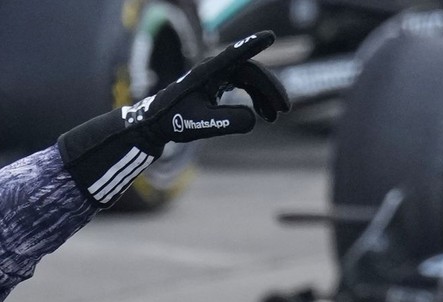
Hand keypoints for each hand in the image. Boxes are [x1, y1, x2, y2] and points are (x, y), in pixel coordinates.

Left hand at [134, 31, 289, 144]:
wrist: (158, 122)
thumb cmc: (175, 121)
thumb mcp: (201, 124)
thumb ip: (227, 122)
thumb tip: (254, 120)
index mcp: (208, 72)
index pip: (233, 55)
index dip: (251, 46)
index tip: (269, 36)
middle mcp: (215, 68)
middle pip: (251, 71)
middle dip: (270, 89)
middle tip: (284, 109)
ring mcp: (219, 74)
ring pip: (251, 78)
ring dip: (265, 96)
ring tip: (274, 116)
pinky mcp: (220, 82)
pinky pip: (245, 85)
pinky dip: (256, 98)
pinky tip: (263, 113)